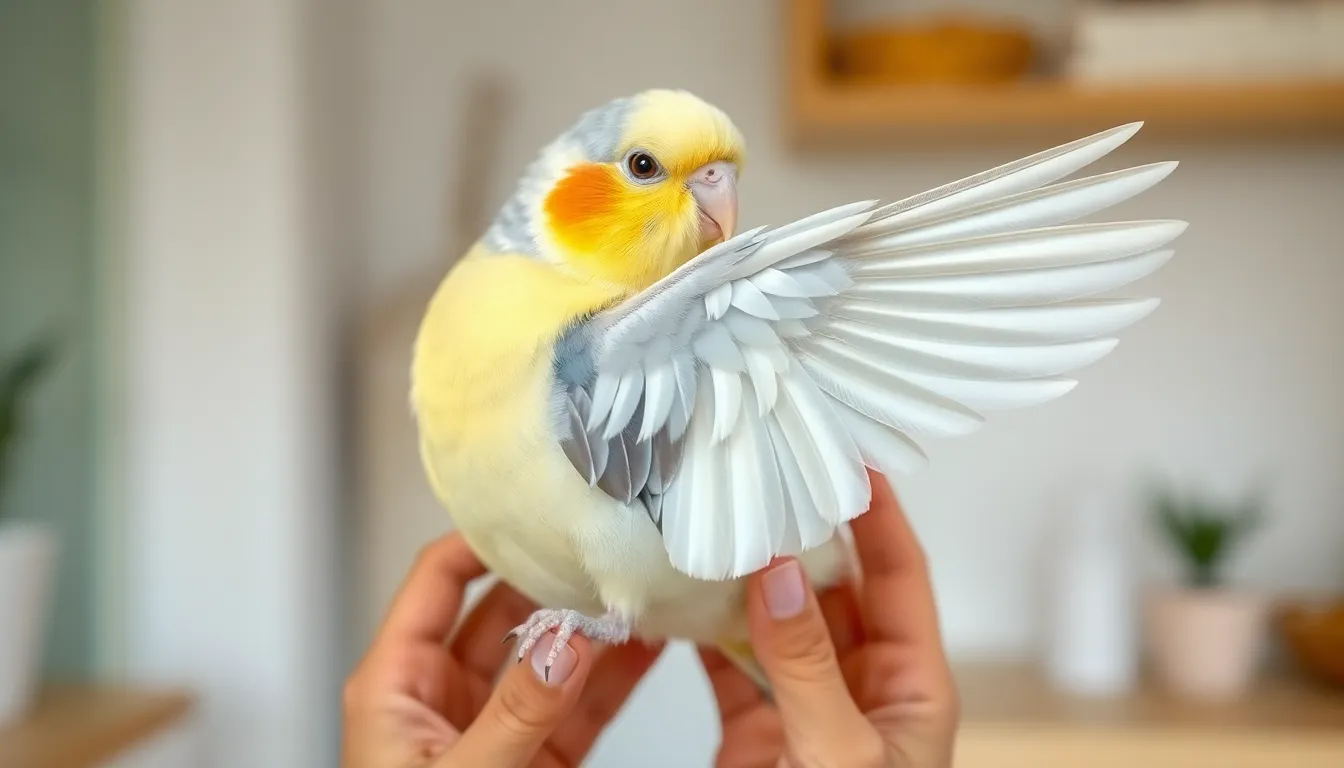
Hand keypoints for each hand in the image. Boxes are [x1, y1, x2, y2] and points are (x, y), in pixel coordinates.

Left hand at [342, 534, 664, 766]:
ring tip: (639, 586)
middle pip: (500, 609)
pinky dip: (610, 676)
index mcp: (395, 685)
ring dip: (590, 625)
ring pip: (544, 654)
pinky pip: (572, 703)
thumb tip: (566, 638)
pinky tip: (647, 647)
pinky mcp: (531, 757)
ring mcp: (489, 725)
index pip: (437, 579)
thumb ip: (517, 712)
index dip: (483, 538)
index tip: (539, 508)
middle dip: (553, 579)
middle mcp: (439, 694)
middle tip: (604, 544)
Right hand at [700, 471, 959, 766]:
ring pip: (776, 623)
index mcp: (911, 688)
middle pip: (833, 589)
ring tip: (716, 523)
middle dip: (801, 537)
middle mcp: (860, 690)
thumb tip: (778, 573)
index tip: (851, 460)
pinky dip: (704, 630)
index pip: (900, 576)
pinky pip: (729, 663)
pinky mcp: (755, 732)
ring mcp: (805, 709)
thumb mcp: (842, 751)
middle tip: (766, 480)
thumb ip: (807, 663)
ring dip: (747, 581)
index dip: (879, 515)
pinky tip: (683, 594)